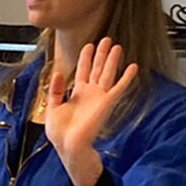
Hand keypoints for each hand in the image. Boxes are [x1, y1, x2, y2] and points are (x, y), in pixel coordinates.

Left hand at [44, 38, 138, 185]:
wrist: (69, 146)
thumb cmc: (61, 133)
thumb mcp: (52, 107)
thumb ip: (55, 90)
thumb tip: (57, 73)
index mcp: (78, 94)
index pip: (83, 71)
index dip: (86, 58)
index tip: (89, 45)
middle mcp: (90, 93)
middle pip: (97, 69)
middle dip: (101, 54)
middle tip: (107, 40)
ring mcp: (100, 97)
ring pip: (108, 74)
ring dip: (113, 60)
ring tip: (117, 46)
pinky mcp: (107, 103)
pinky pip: (119, 88)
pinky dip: (126, 77)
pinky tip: (133, 67)